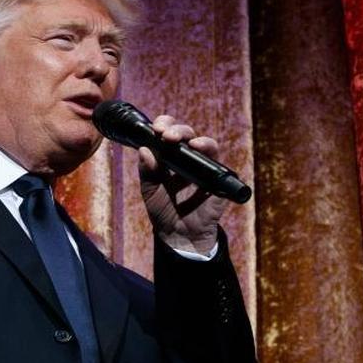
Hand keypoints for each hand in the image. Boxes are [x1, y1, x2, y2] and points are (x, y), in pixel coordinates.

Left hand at [137, 116, 227, 253]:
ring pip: (205, 144)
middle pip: (186, 135)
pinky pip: (217, 162)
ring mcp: (204, 168)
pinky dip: (209, 152)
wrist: (181, 237)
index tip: (155, 128)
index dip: (164, 126)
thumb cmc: (165, 213)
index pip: (168, 135)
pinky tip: (199, 150)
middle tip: (165, 134)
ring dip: (194, 138)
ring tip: (186, 142)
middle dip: (176, 130)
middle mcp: (188, 160)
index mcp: (170, 159)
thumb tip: (144, 150)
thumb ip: (147, 172)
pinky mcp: (217, 179)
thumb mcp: (150, 192)